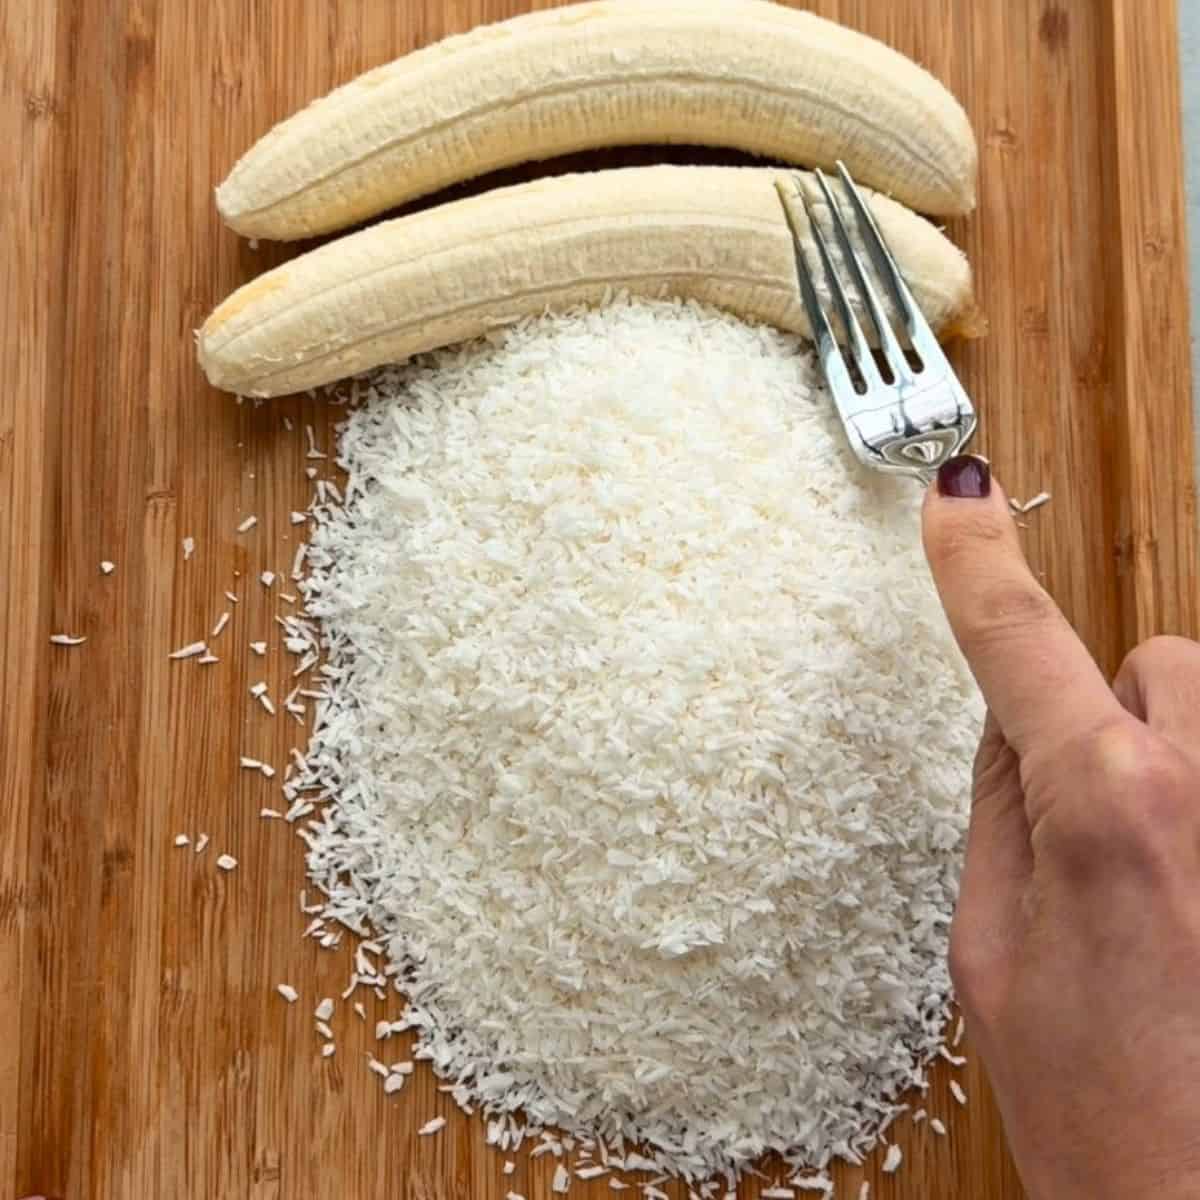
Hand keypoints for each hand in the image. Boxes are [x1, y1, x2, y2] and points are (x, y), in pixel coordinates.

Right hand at [922, 456, 1199, 1199]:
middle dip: (1104, 713)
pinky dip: (1194, 799)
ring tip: (1150, 868)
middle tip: (1082, 819)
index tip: (955, 498)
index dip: (975, 561)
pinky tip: (1186, 892)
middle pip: (1153, 659)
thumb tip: (1009, 721)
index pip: (1019, 640)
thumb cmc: (1098, 1110)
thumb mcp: (992, 951)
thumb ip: (1000, 810)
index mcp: (1106, 807)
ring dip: (1166, 749)